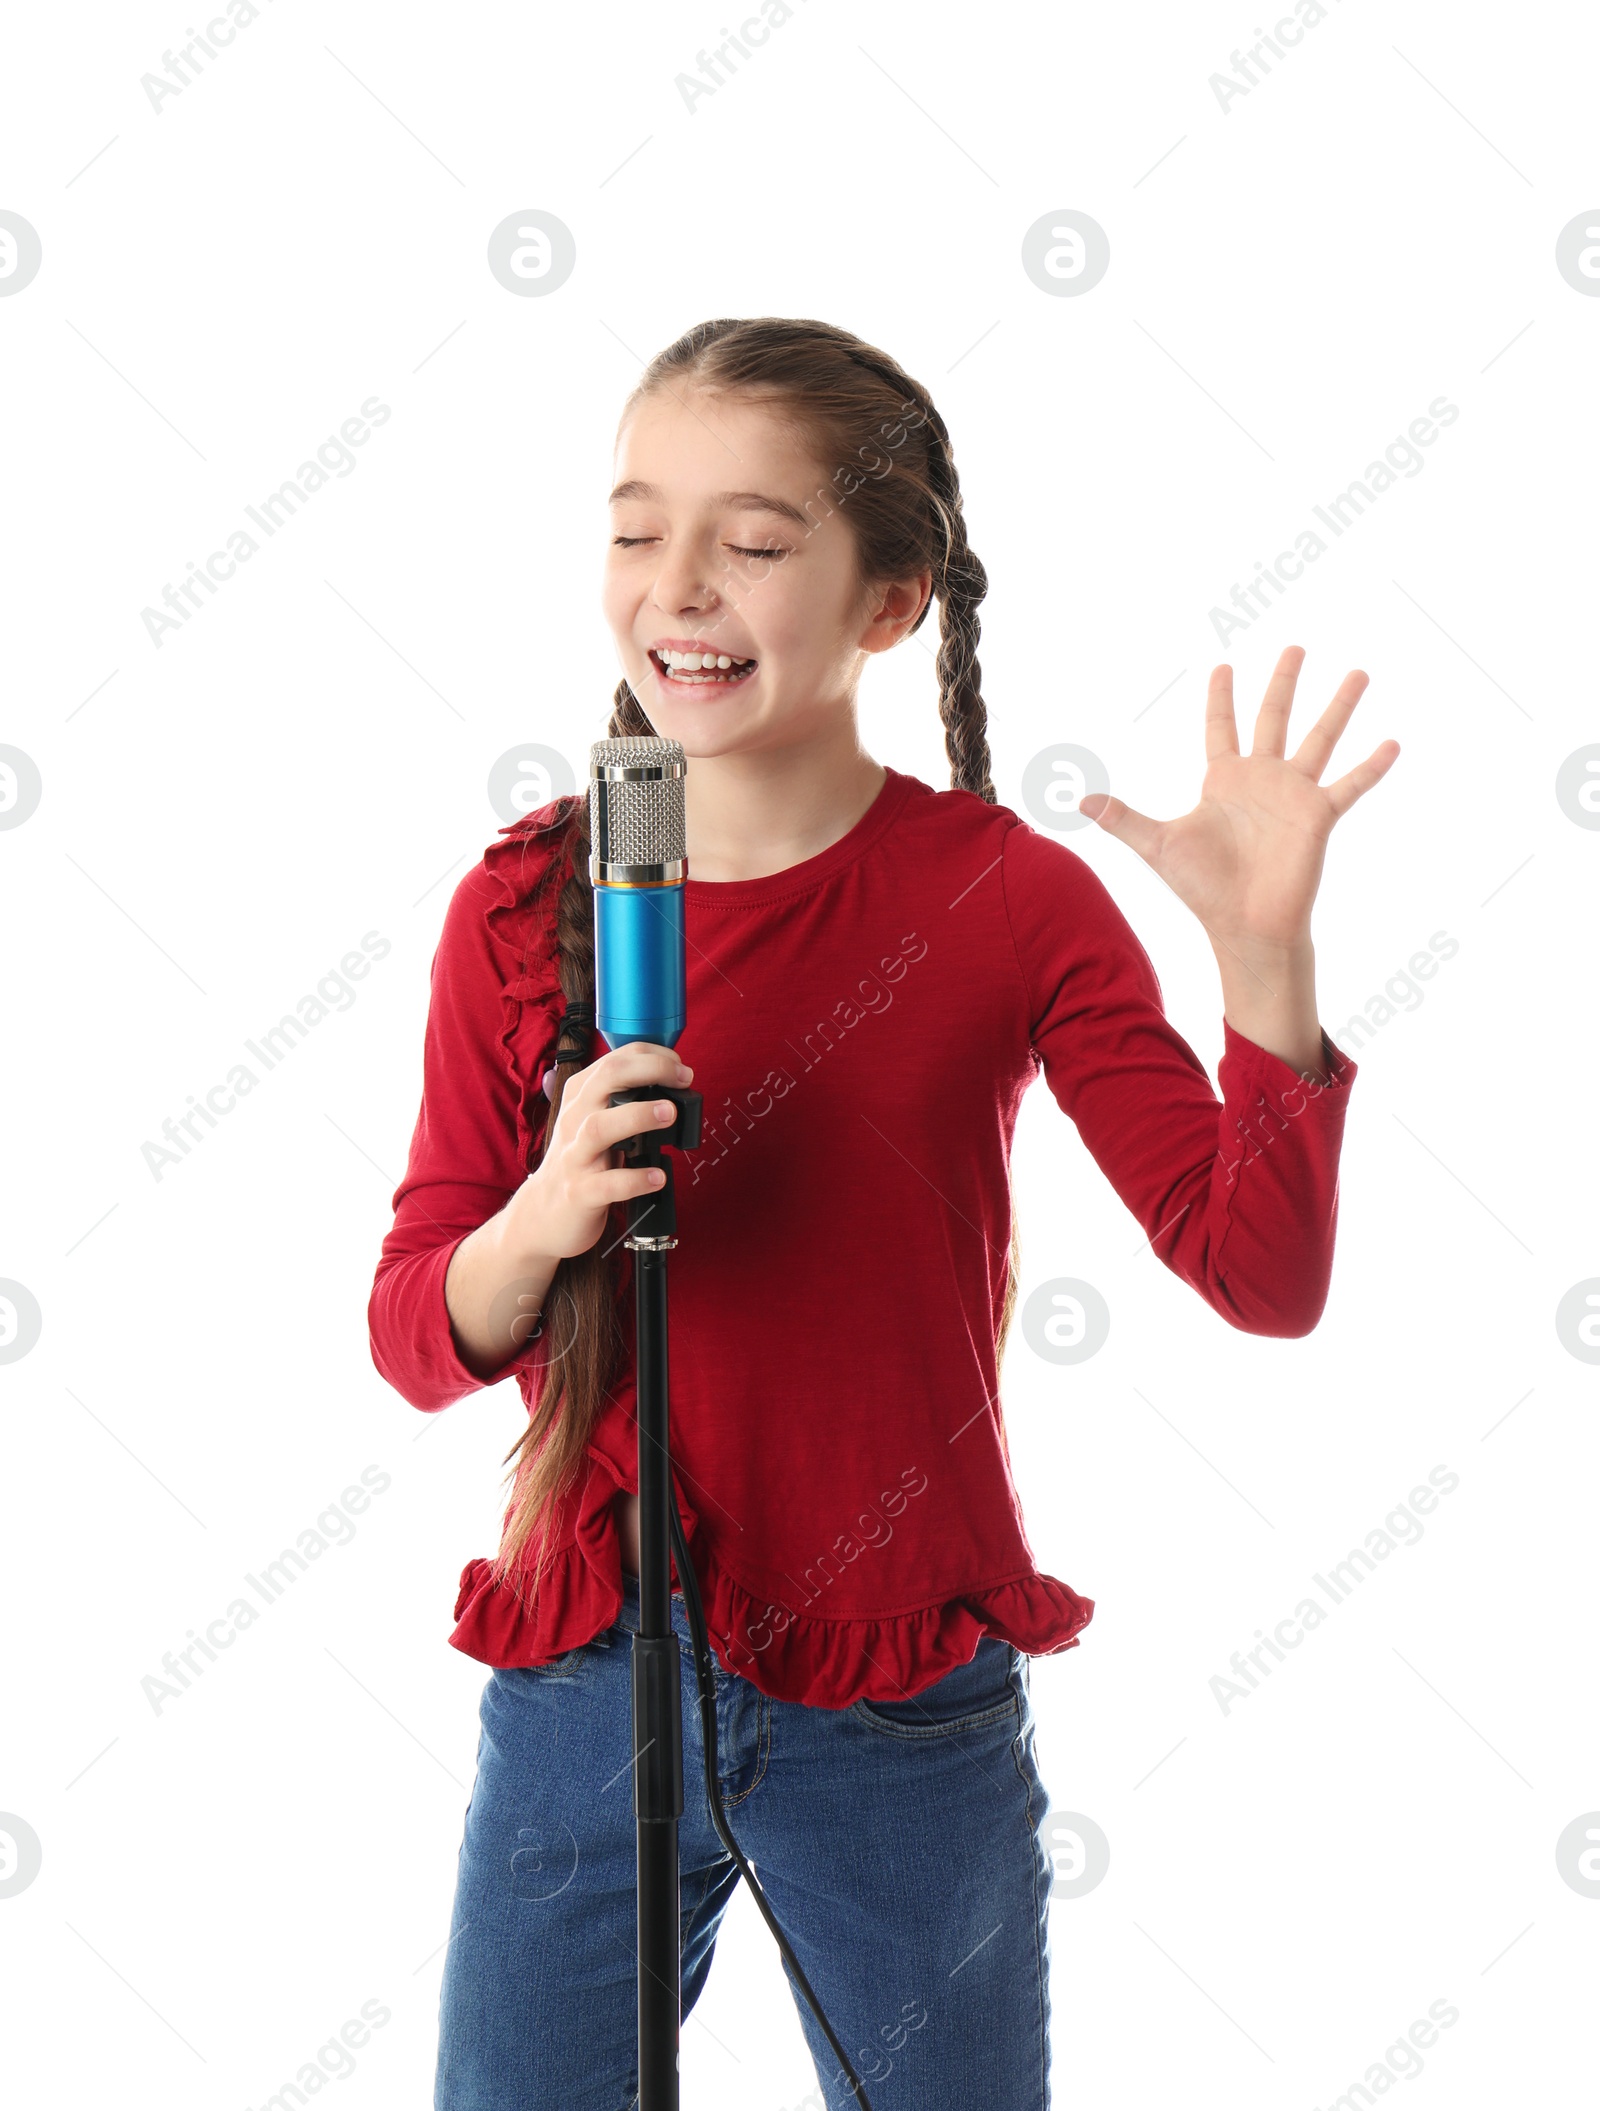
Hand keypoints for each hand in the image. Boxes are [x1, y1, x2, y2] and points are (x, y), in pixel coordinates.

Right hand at [506, 1041, 692, 1262]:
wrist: (543, 1214)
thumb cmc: (579, 1162)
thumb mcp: (593, 1121)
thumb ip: (622, 1100)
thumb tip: (671, 1084)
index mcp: (580, 1097)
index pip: (615, 1059)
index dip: (653, 1056)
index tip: (680, 1066)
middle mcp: (575, 1119)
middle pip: (607, 1079)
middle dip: (650, 1070)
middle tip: (683, 1078)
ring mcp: (575, 1156)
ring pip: (600, 1127)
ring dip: (638, 1115)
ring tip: (670, 1113)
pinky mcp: (580, 1192)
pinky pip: (607, 1184)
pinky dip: (635, 1179)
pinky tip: (658, 1176)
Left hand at [1077, 646, 1398, 952]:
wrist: (1242, 924)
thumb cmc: (1202, 888)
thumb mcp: (1157, 843)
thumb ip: (1122, 818)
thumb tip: (1076, 798)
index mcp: (1224, 781)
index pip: (1221, 727)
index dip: (1221, 697)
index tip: (1223, 666)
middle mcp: (1262, 781)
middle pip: (1274, 718)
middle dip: (1283, 682)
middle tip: (1296, 647)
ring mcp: (1294, 796)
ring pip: (1319, 738)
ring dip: (1339, 706)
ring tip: (1359, 672)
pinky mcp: (1318, 817)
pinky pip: (1350, 785)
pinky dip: (1370, 766)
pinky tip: (1392, 742)